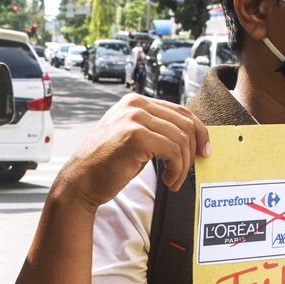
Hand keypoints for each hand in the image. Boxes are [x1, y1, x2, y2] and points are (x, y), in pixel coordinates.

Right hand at [52, 94, 209, 211]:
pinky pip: (173, 151)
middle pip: (185, 123)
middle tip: (187, 172)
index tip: (204, 151)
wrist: (80, 181)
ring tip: (173, 180)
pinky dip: (177, 170)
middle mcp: (134, 104)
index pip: (180, 111)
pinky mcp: (136, 136)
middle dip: (193, 151)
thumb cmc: (106, 166)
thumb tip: (188, 137)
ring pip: (181, 139)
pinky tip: (168, 181)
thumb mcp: (132, 139)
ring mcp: (134, 118)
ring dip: (183, 165)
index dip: (199, 131)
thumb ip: (154, 130)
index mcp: (134, 102)